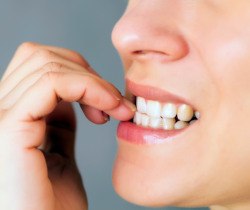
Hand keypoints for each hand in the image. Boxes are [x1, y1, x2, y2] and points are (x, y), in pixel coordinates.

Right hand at [0, 42, 134, 209]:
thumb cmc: (53, 206)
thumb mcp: (59, 154)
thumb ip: (59, 123)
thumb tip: (72, 97)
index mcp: (12, 116)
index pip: (40, 66)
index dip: (82, 76)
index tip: (112, 103)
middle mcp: (0, 110)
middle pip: (41, 56)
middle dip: (87, 73)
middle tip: (115, 103)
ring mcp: (0, 116)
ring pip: (46, 62)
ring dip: (93, 80)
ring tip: (116, 109)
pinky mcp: (8, 128)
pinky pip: (51, 83)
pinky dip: (88, 87)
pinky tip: (107, 109)